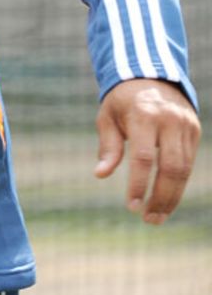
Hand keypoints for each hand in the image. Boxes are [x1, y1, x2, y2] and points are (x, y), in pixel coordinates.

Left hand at [95, 78, 200, 223]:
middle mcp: (169, 120)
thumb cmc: (121, 100)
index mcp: (144, 115)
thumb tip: (100, 174)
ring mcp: (185, 125)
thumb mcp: (107, 117)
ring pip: (185, 169)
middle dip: (161, 197)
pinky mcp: (194, 130)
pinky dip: (179, 183)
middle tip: (149, 219)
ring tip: (157, 216)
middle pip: (172, 168)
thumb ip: (108, 146)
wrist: (150, 74)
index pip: (145, 158)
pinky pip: (189, 162)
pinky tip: (167, 198)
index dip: (139, 184)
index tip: (132, 206)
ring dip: (172, 196)